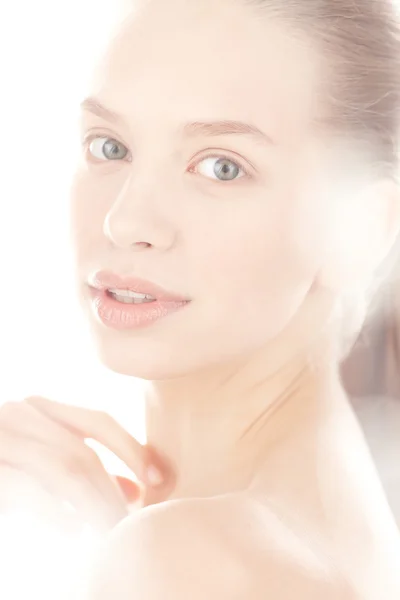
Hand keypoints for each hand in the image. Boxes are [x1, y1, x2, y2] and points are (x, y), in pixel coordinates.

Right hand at [0, 396, 171, 532]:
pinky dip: (56, 515)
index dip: (132, 448)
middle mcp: (18, 416)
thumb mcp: (43, 460)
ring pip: (61, 470)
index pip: (97, 421)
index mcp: (38, 410)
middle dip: (112, 491)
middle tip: (131, 525)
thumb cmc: (6, 466)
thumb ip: (84, 470)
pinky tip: (73, 533)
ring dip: (93, 505)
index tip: (160, 479)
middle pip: (81, 451)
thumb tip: (134, 490)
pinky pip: (28, 492)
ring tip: (110, 533)